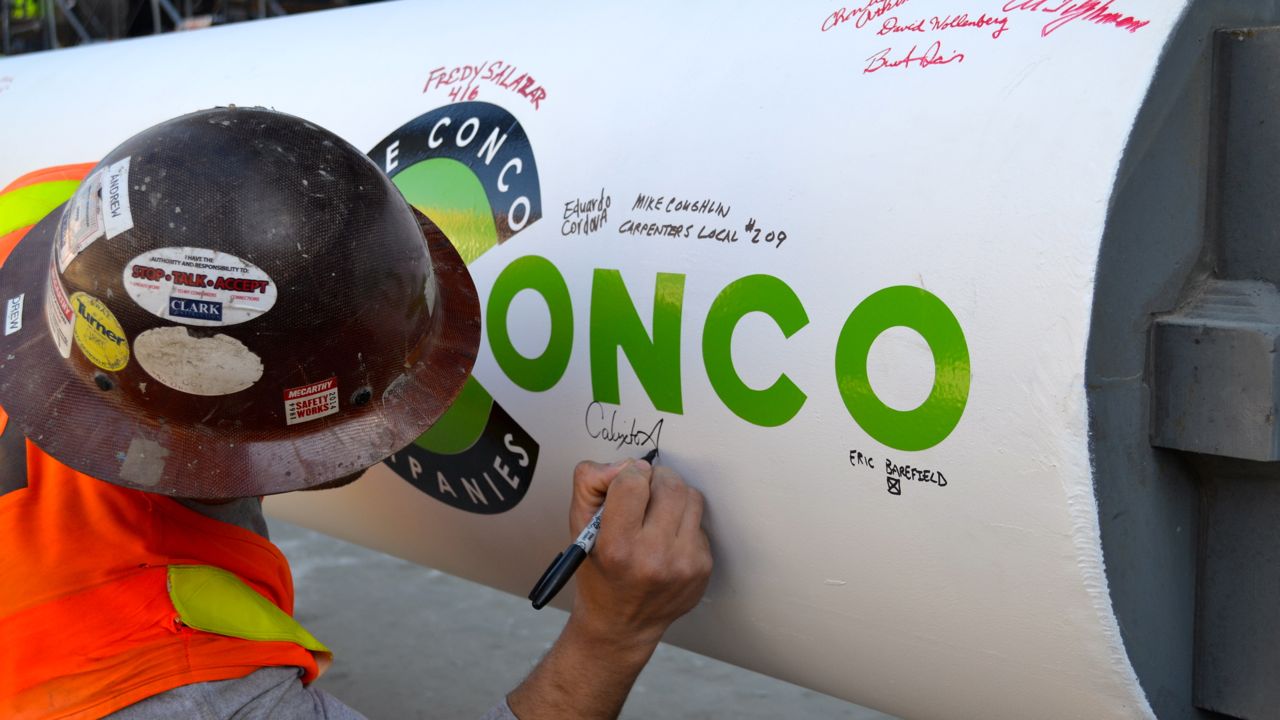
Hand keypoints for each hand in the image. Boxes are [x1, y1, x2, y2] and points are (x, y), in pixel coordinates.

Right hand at [567, 459, 712, 649]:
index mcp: (616, 547)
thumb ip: (591, 483)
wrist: (622, 624)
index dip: (627, 474)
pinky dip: (683, 522)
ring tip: (656, 513)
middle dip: (655, 478)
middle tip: (644, 490)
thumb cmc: (599, 572)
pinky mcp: (702, 568)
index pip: (632, 481)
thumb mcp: (578, 527)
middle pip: (669, 484)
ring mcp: (683, 564)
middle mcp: (653, 558)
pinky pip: (699, 522)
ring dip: (673, 495)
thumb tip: (625, 465)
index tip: (624, 484)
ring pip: (690, 496)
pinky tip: (667, 539)